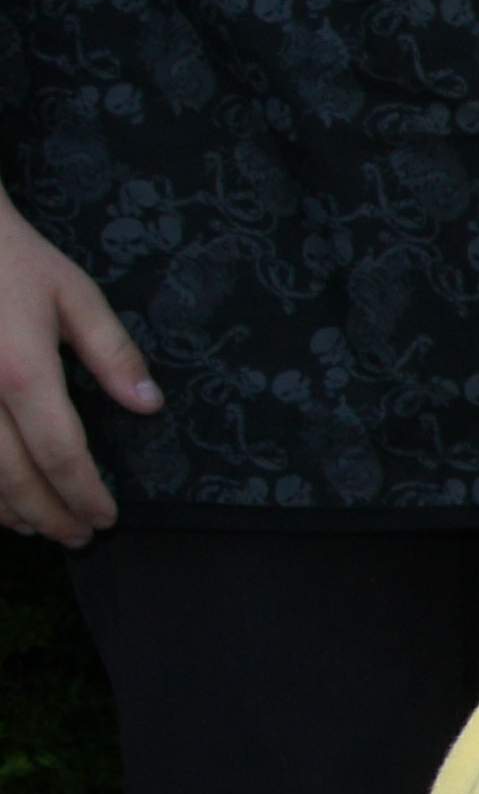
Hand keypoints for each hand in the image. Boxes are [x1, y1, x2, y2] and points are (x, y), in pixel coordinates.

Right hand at [0, 173, 161, 542]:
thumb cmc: (10, 257)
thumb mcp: (73, 293)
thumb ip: (112, 351)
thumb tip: (149, 403)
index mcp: (22, 370)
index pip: (61, 453)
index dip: (85, 494)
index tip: (106, 518)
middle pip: (13, 476)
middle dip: (49, 514)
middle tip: (78, 537)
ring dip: (7, 510)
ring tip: (38, 527)